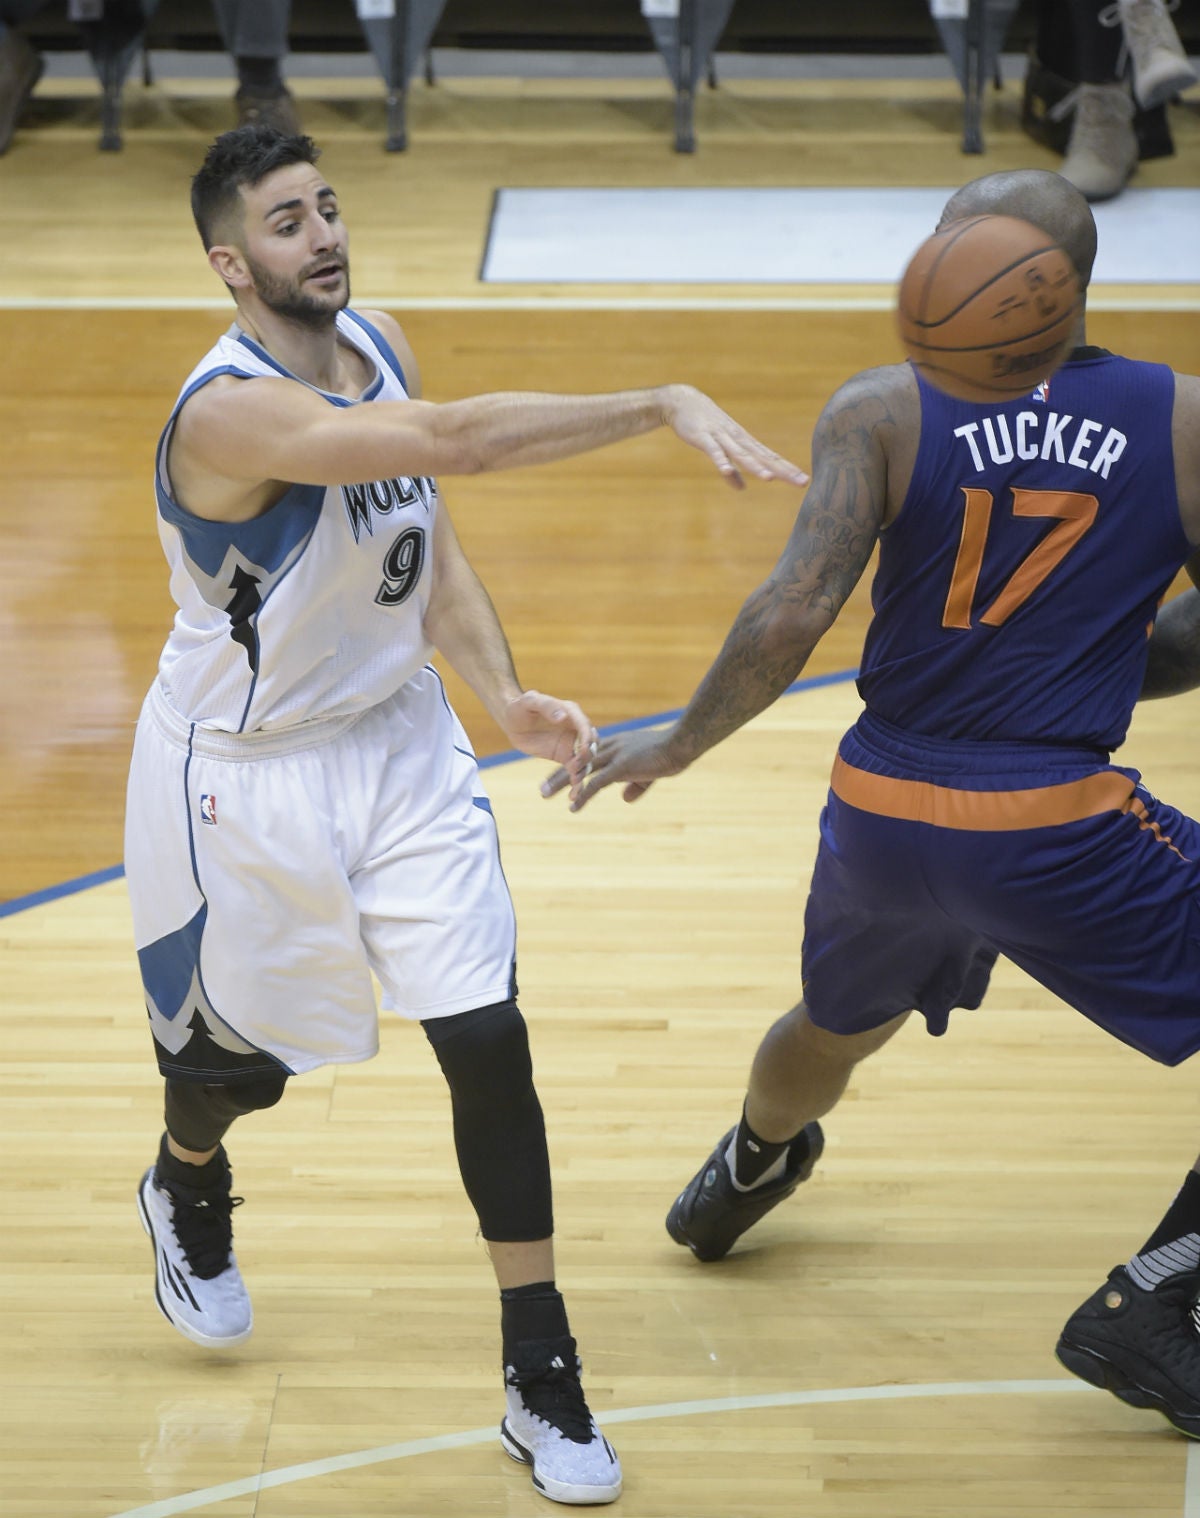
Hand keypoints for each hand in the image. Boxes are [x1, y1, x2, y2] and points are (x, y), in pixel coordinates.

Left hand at [502, 690, 597, 803]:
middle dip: (587, 756)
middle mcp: (576, 728)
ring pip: (585, 760)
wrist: (512, 721)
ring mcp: (572, 743)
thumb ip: (547, 706)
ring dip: (583, 771)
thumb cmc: (520, 707)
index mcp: (571, 713)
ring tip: (575, 782)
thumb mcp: (530, 701)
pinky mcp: (565, 756)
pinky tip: (574, 795)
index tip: (584, 750)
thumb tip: (562, 716)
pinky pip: (574, 770)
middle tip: (575, 767)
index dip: (586, 738)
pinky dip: (576, 782)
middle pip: (591, 744)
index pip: (584, 725)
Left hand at [540, 727, 686, 812]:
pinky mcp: (622, 766)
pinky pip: (597, 783)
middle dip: (558, 776)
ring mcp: (614, 756)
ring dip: (561, 784)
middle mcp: (609, 748)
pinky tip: (573, 807)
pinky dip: (584, 795)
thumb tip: (624, 798)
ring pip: (581, 770)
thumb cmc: (668, 754)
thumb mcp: (648, 772)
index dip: (570, 768)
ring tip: (545, 795)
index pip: (585, 756)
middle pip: (576, 762)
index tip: (557, 778)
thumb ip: (634, 785)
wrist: (680, 743)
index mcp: (615, 745)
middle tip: (542, 789)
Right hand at [663, 386, 808, 490]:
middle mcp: (739, 439)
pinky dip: (721, 461)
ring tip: (769, 479)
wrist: (682, 402)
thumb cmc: (705, 426)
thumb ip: (731, 472)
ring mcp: (722, 437)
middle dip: (782, 470)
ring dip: (755, 466)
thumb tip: (742, 488)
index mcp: (745, 442)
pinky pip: (714, 452)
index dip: (787, 469)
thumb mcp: (721, 450)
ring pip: (742, 454)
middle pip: (763, 457)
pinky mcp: (704, 438)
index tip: (804, 480)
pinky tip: (728, 472)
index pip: (770, 458)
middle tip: (802, 481)